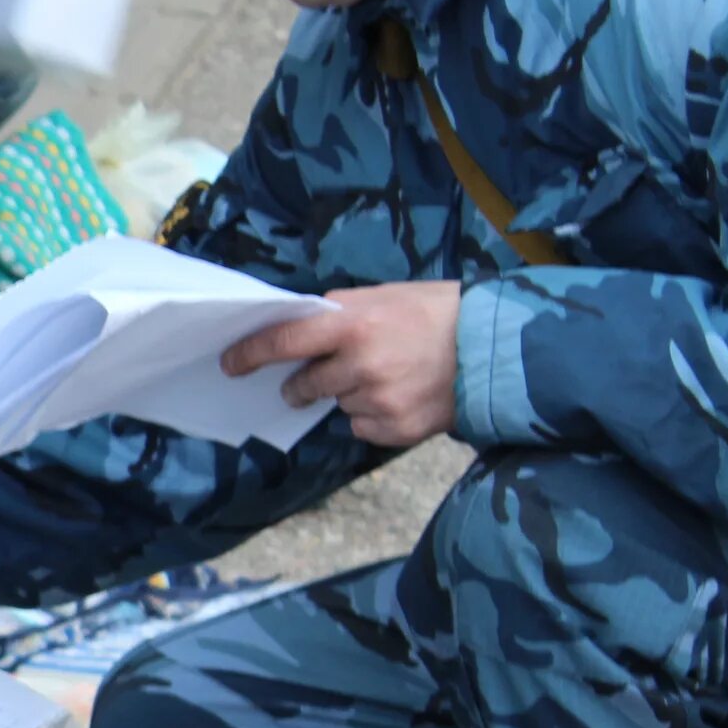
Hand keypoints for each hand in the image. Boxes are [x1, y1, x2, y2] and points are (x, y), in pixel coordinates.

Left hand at [219, 281, 462, 447]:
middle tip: (308, 380)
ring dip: (348, 394)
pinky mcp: (396, 429)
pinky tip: (401, 395)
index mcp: (353, 324)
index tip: (231, 363)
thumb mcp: (383, 298)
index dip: (251, 354)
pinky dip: (372, 415)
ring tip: (387, 374)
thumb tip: (296, 331)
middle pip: (305, 385)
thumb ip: (338, 315)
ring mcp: (379, 401)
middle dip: (300, 384)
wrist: (496, 348)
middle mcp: (361, 365)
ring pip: (338, 404)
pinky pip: (362, 426)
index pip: (284, 342)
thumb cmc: (435, 313)